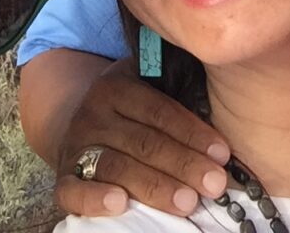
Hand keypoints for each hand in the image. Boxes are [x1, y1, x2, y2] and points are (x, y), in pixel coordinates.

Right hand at [54, 59, 229, 216]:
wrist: (78, 121)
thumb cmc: (132, 111)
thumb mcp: (147, 88)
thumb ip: (177, 95)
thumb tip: (227, 120)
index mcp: (118, 86)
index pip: (160, 110)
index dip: (193, 133)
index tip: (223, 154)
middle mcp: (94, 112)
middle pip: (144, 141)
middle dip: (183, 164)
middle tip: (215, 184)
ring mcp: (76, 145)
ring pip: (117, 166)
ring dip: (154, 186)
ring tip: (186, 202)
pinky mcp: (63, 177)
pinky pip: (74, 189)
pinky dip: (94, 198)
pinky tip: (119, 203)